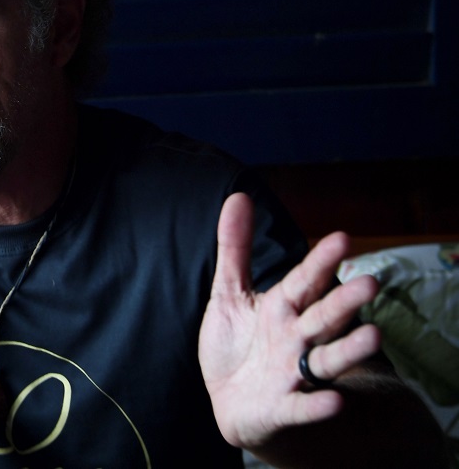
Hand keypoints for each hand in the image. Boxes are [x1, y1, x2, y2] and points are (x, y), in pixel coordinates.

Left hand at [198, 193, 380, 450]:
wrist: (231, 402)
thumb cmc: (239, 343)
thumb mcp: (230, 293)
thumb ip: (235, 248)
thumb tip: (237, 195)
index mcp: (284, 308)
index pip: (305, 281)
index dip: (320, 262)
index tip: (342, 238)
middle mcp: (296, 338)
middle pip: (324, 317)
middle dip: (345, 301)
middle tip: (371, 281)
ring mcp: (293, 374)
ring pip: (326, 360)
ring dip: (349, 350)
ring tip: (373, 335)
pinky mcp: (282, 408)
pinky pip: (301, 408)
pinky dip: (315, 406)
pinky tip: (334, 402)